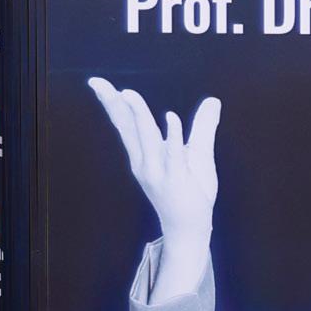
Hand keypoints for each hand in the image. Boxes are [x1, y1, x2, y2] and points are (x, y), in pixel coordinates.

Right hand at [87, 80, 219, 298]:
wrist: (190, 227)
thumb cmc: (191, 190)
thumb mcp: (199, 153)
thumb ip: (203, 126)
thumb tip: (214, 100)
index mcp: (144, 154)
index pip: (125, 124)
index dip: (112, 103)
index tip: (97, 83)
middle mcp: (145, 162)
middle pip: (128, 128)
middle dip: (114, 104)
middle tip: (98, 83)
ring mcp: (159, 171)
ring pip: (147, 138)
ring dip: (138, 115)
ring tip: (128, 94)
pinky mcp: (176, 179)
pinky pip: (173, 155)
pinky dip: (172, 136)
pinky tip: (170, 118)